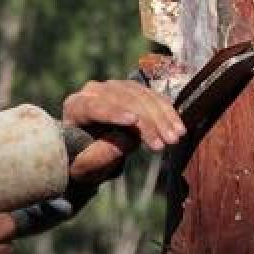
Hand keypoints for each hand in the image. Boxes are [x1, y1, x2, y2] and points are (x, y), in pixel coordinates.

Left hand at [61, 80, 185, 182]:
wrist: (89, 150)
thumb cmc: (83, 160)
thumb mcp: (86, 166)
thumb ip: (101, 154)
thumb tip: (129, 139)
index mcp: (76, 106)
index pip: (95, 106)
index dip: (114, 113)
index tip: (133, 122)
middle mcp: (94, 91)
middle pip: (123, 100)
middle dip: (147, 121)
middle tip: (166, 143)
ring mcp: (114, 87)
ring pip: (142, 96)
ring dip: (162, 117)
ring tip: (175, 138)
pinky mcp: (132, 90)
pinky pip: (152, 96)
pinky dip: (167, 111)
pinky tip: (178, 127)